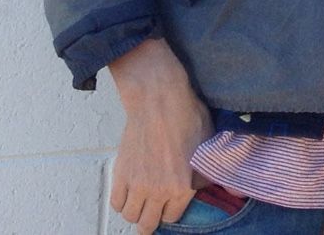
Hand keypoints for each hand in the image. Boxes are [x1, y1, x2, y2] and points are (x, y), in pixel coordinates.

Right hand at [106, 37, 210, 234]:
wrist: (159, 101)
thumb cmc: (187, 117)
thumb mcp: (207, 145)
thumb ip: (206, 172)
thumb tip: (207, 186)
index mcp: (182, 187)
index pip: (172, 217)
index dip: (172, 210)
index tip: (171, 204)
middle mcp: (157, 191)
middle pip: (147, 224)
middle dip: (151, 219)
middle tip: (153, 211)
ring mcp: (136, 184)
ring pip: (130, 215)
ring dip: (136, 210)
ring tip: (142, 200)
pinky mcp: (120, 174)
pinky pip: (115, 202)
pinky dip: (121, 201)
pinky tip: (129, 192)